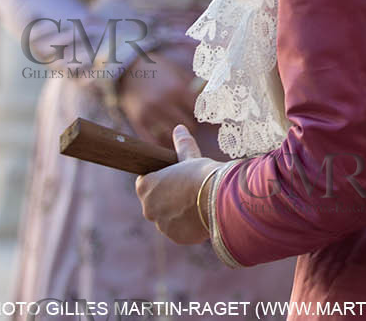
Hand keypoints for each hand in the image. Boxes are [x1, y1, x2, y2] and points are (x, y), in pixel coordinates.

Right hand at [117, 57, 199, 146]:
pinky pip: (152, 140)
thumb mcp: (178, 73)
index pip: (199, 109)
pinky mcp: (138, 122)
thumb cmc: (158, 69)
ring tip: (181, 134)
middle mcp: (164, 102)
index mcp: (177, 89)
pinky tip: (167, 143)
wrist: (128, 69)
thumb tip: (210, 99)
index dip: (204, 114)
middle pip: (188, 124)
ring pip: (172, 134)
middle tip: (193, 124)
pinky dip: (161, 144)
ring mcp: (150, 113)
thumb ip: (193, 87)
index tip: (208, 117)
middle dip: (193, 125)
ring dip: (178, 136)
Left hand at [136, 124, 222, 245]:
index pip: (146, 182)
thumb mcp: (191, 157)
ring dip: (179, 212)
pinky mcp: (176, 236)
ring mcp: (161, 225)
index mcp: (146, 187)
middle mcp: (148, 208)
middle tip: (191, 189)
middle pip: (157, 202)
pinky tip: (203, 215)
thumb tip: (179, 128)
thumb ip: (182, 145)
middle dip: (170, 197)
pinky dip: (189, 224)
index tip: (176, 178)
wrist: (219, 198)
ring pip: (169, 217)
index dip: (162, 179)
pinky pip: (181, 230)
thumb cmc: (203, 174)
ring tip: (200, 202)